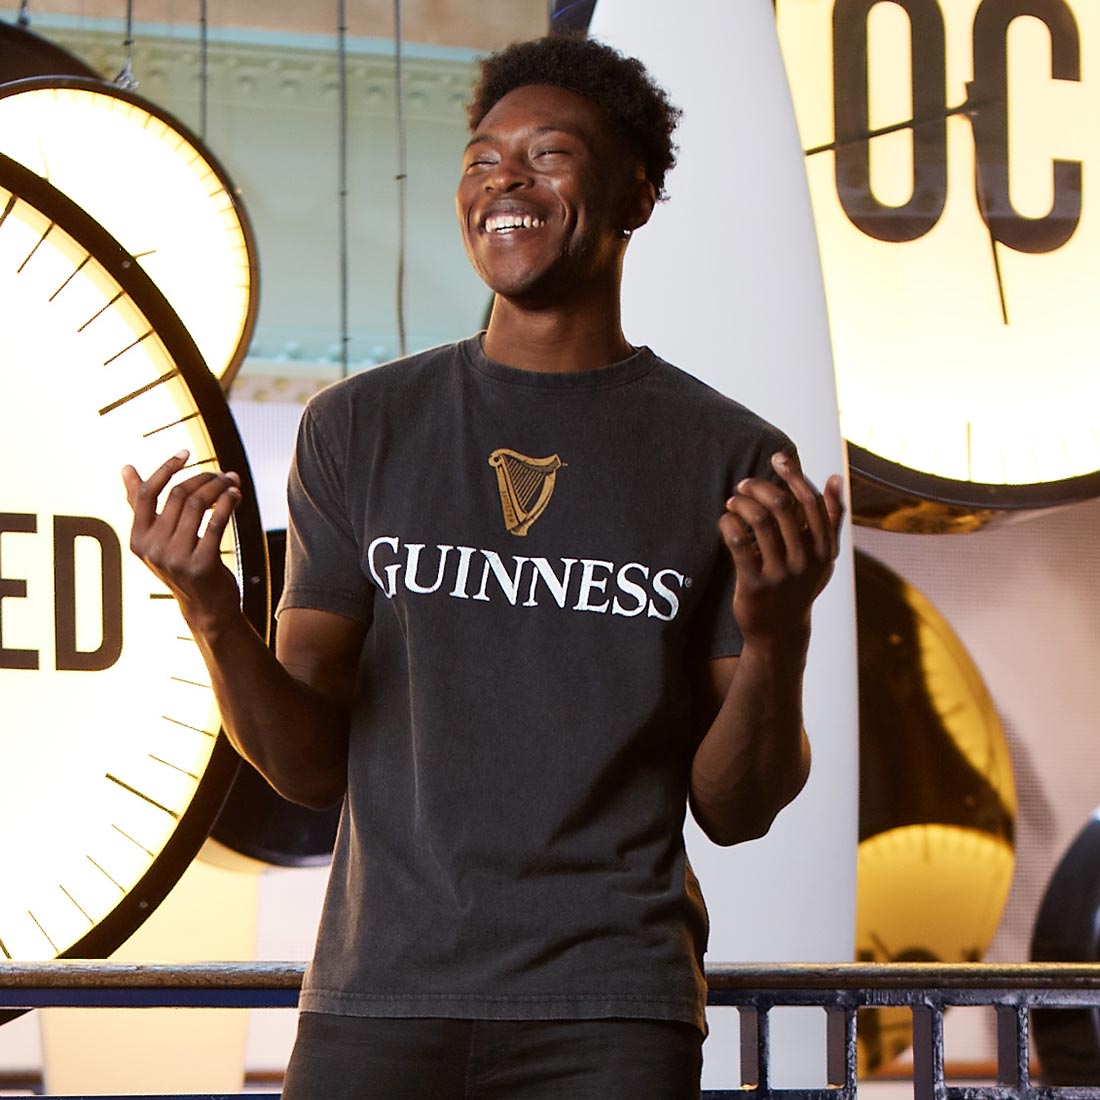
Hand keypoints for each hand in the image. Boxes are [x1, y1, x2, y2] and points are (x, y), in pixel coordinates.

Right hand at [121, 449, 242, 628]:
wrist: (206, 606)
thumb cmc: (183, 564)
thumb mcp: (158, 538)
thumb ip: (140, 505)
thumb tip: (125, 468)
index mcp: (137, 539)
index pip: (146, 493)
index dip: (166, 469)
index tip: (186, 453)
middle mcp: (152, 549)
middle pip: (177, 495)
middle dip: (204, 478)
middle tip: (223, 474)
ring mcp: (176, 558)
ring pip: (197, 505)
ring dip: (219, 488)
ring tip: (232, 483)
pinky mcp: (202, 564)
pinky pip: (217, 522)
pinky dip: (227, 503)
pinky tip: (236, 496)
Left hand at [719, 451, 843, 647]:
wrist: (779, 631)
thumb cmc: (799, 584)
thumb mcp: (823, 556)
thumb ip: (831, 518)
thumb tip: (836, 478)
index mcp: (824, 549)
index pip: (810, 501)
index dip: (794, 474)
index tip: (777, 457)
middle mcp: (805, 561)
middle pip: (782, 506)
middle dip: (760, 486)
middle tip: (744, 483)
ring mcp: (780, 574)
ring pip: (759, 520)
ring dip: (742, 502)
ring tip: (733, 500)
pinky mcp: (754, 585)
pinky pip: (738, 543)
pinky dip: (728, 524)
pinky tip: (725, 520)